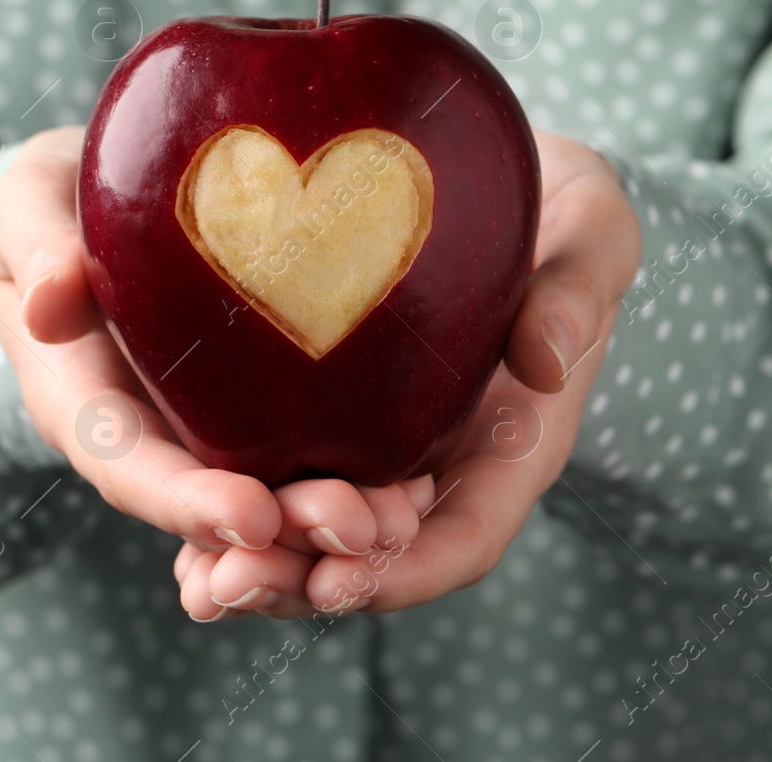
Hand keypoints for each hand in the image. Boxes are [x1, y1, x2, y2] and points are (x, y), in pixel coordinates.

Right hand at [0, 128, 425, 598]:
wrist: (92, 199)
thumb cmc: (52, 198)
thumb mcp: (30, 205)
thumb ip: (39, 246)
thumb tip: (46, 304)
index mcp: (83, 402)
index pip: (128, 466)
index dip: (185, 501)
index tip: (252, 519)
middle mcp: (147, 433)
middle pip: (209, 501)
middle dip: (284, 530)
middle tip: (362, 532)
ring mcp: (201, 426)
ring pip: (266, 489)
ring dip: (333, 517)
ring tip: (405, 522)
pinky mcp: (253, 404)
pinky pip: (302, 448)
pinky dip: (357, 473)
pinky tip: (422, 483)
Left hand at [172, 130, 640, 619]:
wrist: (505, 185)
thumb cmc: (560, 209)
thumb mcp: (592, 229)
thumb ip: (580, 290)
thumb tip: (547, 363)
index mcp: (511, 443)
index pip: (463, 538)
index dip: (403, 571)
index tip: (337, 578)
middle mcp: (443, 464)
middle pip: (376, 558)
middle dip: (304, 582)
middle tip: (229, 585)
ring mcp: (384, 447)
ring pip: (318, 535)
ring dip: (259, 567)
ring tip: (195, 584)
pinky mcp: (331, 414)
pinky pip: (280, 478)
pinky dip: (234, 516)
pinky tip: (179, 533)